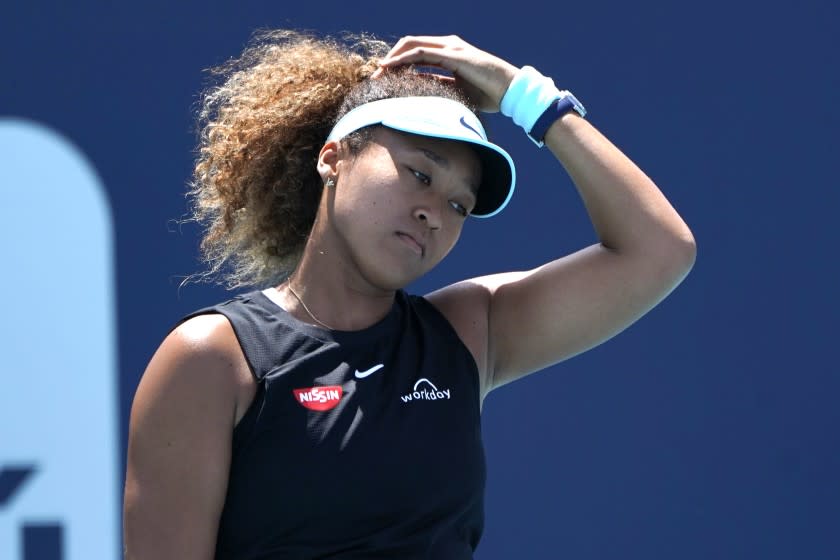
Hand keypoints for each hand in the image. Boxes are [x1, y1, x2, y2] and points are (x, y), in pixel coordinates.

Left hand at [371, 35, 517, 112]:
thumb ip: (438, 85)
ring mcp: (451, 47)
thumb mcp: (456, 90)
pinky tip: (389, 69)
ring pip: (411, 45)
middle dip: (390, 59)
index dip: (397, 63)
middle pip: (409, 45)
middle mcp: (448, 45)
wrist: (510, 91)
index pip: (416, 52)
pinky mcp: (453, 54)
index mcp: (449, 52)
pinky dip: (402, 59)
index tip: (383, 79)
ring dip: (392, 59)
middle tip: (375, 78)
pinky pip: (421, 53)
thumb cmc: (488, 94)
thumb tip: (417, 92)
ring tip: (377, 75)